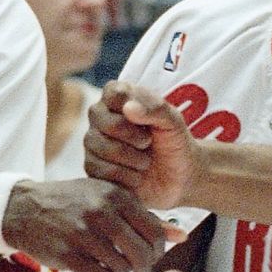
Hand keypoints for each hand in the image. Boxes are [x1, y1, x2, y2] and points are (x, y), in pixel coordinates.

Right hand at [5, 177, 166, 271]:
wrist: (25, 209)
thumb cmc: (74, 203)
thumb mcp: (109, 199)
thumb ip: (146, 218)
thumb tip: (182, 236)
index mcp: (118, 196)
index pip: (156, 232)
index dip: (158, 250)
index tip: (150, 256)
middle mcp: (102, 212)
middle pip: (142, 254)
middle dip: (144, 268)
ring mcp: (83, 233)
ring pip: (122, 268)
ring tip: (112, 267)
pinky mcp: (67, 254)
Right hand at [84, 83, 196, 209]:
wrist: (178, 179)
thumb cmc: (175, 142)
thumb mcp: (174, 123)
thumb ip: (155, 109)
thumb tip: (128, 107)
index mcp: (121, 96)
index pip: (113, 92)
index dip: (131, 109)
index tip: (149, 122)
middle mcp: (102, 115)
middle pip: (101, 119)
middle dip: (131, 135)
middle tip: (148, 142)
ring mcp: (94, 140)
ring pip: (96, 144)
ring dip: (129, 157)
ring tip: (145, 161)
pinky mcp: (92, 167)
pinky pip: (95, 168)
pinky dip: (122, 175)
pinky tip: (136, 176)